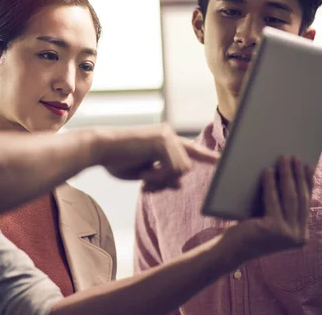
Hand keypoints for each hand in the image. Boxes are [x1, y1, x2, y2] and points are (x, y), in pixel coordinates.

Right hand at [95, 124, 218, 191]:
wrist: (100, 149)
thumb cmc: (117, 160)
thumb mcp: (144, 174)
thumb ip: (163, 178)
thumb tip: (180, 185)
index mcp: (164, 141)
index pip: (190, 150)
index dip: (207, 156)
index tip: (221, 161)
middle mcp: (169, 135)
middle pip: (185, 169)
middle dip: (167, 182)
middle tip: (147, 186)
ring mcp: (167, 135)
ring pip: (181, 171)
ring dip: (161, 180)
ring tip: (144, 179)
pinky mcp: (163, 140)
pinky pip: (173, 169)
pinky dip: (158, 177)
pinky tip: (144, 174)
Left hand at [222, 155, 313, 261]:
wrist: (231, 249)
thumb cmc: (248, 230)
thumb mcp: (270, 217)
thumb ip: (281, 204)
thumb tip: (285, 172)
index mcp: (301, 234)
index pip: (307, 203)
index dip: (308, 183)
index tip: (308, 165)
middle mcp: (299, 237)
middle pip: (300, 198)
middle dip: (298, 175)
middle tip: (295, 157)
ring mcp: (288, 235)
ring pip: (290, 197)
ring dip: (287, 175)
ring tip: (283, 158)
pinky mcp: (275, 229)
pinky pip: (273, 201)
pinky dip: (270, 184)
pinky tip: (267, 170)